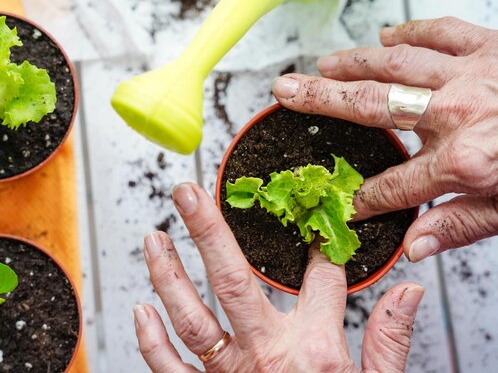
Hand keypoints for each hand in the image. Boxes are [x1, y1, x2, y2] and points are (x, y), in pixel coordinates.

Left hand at [134, 183, 423, 372]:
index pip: (318, 283)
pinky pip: (169, 369)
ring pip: (191, 317)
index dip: (318, 251)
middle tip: (188, 194)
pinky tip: (142, 309)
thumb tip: (407, 293)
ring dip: (169, 275)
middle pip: (232, 280)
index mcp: (312, 350)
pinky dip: (151, 340)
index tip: (311, 226)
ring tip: (154, 237)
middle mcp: (264, 356)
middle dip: (208, 231)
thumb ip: (389, 341)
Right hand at [272, 16, 497, 261]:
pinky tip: (387, 36)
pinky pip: (440, 32)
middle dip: (319, 100)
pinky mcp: (491, 46)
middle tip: (285, 90)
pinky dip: (410, 32)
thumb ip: (459, 226)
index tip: (341, 202)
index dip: (361, 199)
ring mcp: (472, 74)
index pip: (391, 186)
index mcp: (463, 162)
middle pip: (369, 106)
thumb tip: (413, 247)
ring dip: (352, 62)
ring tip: (322, 64)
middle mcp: (457, 113)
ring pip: (394, 64)